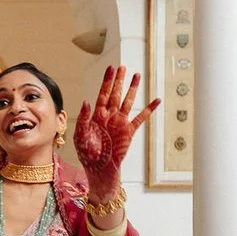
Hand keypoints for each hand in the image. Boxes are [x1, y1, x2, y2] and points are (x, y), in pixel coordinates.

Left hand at [74, 67, 159, 199]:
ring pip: (128, 101)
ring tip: (137, 75)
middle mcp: (109, 116)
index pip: (102, 93)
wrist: (99, 169)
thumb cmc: (87, 154)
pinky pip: (141, 118)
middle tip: (123, 67)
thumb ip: (83, 118)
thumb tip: (87, 101)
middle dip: (119, 80)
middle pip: (115, 93)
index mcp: (96, 115)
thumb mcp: (80, 135)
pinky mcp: (129, 132)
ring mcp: (120, 123)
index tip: (111, 68)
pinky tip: (156, 100)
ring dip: (132, 89)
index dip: (107, 80)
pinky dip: (149, 109)